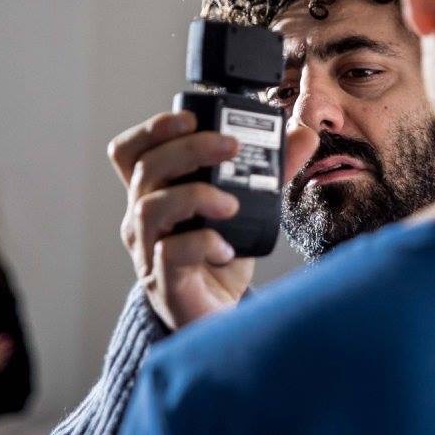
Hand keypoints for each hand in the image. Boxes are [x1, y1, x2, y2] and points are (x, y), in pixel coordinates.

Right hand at [108, 111, 255, 329]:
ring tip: (231, 203)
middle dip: (190, 149)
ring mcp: (148, 252)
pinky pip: (168, 255)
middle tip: (232, 146)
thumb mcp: (248, 207)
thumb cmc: (221, 257)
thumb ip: (272, 171)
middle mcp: (143, 219)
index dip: (153, 129)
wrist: (219, 316)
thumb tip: (302, 134)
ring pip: (149, 209)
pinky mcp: (165, 283)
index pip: (132, 152)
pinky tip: (225, 246)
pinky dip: (199, 243)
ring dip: (194, 195)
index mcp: (156, 193)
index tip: (190, 118)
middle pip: (146, 169)